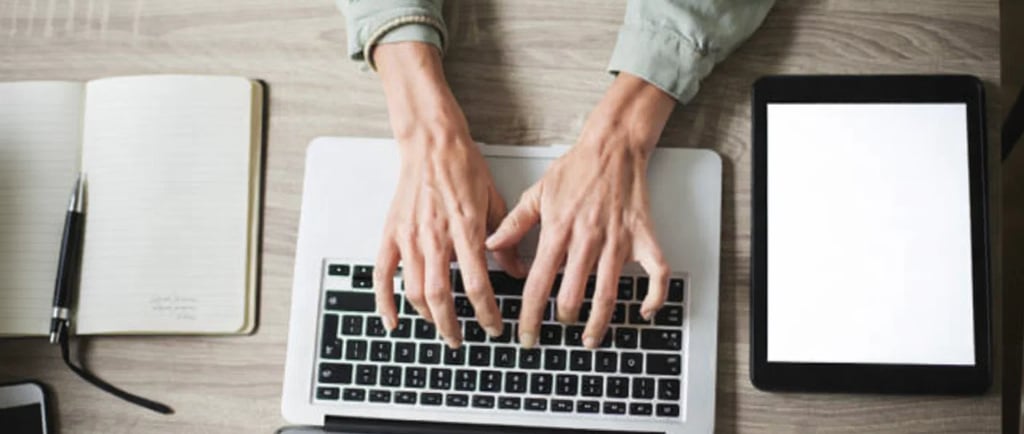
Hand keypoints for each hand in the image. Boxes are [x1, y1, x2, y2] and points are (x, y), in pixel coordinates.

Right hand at [370, 43, 525, 347]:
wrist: (431, 142)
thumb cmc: (463, 165)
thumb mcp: (495, 201)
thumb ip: (505, 239)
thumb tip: (516, 269)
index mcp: (465, 229)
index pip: (477, 284)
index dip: (486, 313)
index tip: (494, 327)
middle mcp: (435, 236)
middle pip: (441, 296)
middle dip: (453, 325)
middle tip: (462, 340)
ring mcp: (409, 236)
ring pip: (415, 291)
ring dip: (428, 316)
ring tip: (440, 327)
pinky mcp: (392, 233)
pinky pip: (382, 274)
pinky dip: (385, 301)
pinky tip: (392, 320)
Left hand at [486, 73, 676, 348]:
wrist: (613, 146)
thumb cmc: (576, 169)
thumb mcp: (537, 193)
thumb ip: (514, 224)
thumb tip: (491, 246)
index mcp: (559, 231)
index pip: (538, 284)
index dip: (530, 316)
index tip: (526, 335)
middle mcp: (588, 239)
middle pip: (572, 295)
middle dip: (562, 319)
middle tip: (558, 328)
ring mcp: (618, 240)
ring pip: (608, 293)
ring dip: (598, 322)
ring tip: (590, 338)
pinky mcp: (643, 236)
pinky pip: (656, 272)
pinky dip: (654, 296)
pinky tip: (643, 311)